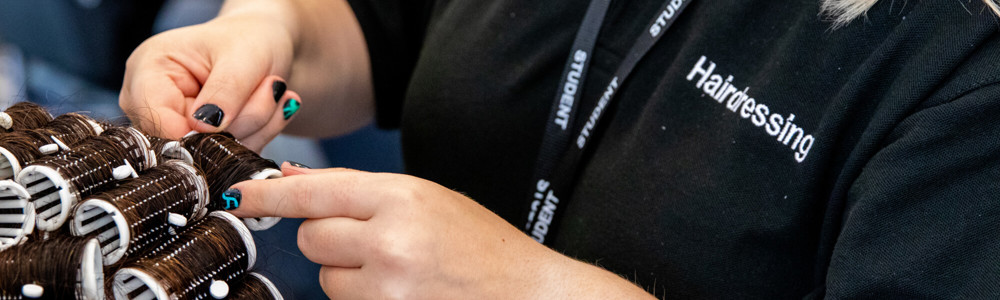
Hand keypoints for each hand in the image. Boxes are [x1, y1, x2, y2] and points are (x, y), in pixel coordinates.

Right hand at [119, 3, 301, 150]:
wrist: (267, 44)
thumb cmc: (249, 39)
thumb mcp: (243, 55)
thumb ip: (225, 91)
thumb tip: (204, 128)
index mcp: (148, 71)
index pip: (156, 120)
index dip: (197, 131)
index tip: (236, 116)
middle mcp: (154, 104)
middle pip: (187, 143)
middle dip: (240, 124)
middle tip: (271, 88)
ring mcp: (177, 129)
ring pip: (215, 155)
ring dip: (257, 128)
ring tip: (272, 90)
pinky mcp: (203, 146)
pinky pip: (231, 158)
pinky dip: (261, 135)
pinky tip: (273, 107)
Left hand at [228, 163, 655, 298]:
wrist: (526, 294)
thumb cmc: (483, 244)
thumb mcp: (428, 198)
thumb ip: (361, 190)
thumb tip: (294, 180)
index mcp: (403, 198)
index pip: (315, 192)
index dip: (272, 195)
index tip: (242, 194)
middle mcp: (390, 242)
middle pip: (312, 237)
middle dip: (327, 237)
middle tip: (366, 238)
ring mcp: (387, 288)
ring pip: (326, 276)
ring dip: (346, 272)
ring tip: (395, 269)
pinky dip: (362, 296)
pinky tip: (400, 289)